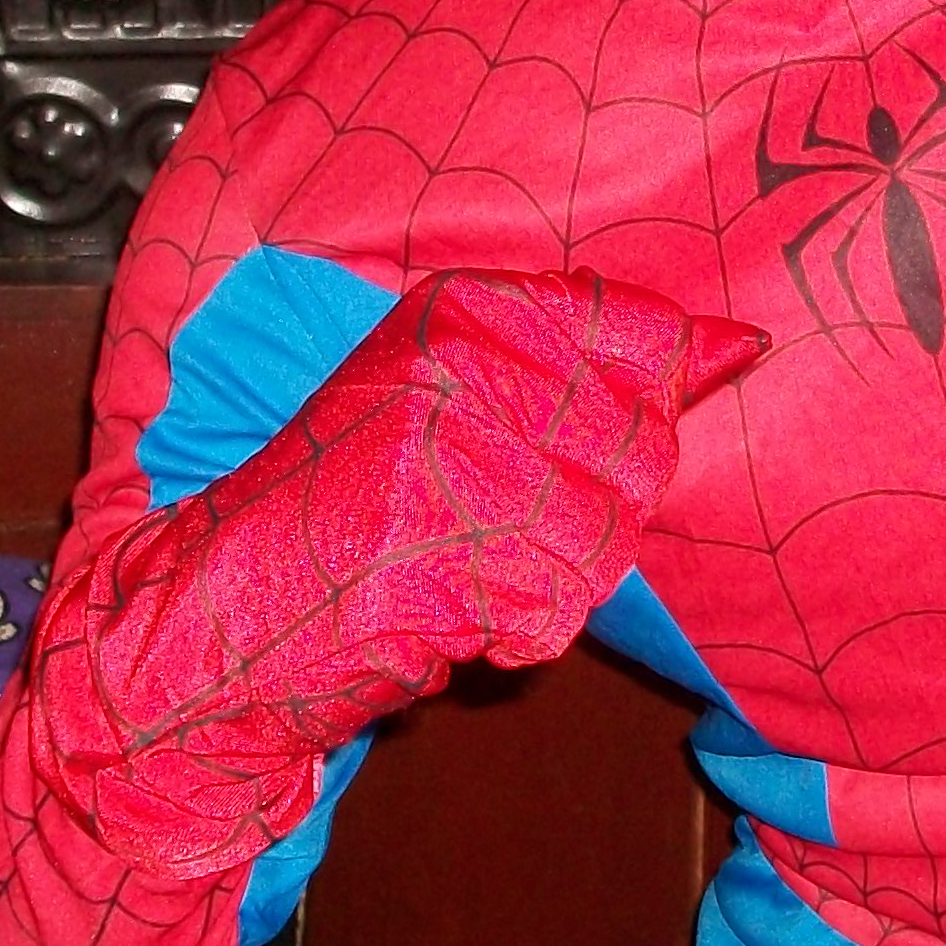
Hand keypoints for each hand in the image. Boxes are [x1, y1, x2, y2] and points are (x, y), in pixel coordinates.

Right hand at [27, 266, 763, 875]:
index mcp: (445, 320)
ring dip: (557, 563)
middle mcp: (454, 382)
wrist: (208, 622)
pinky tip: (459, 611)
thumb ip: (564, 361)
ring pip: (606, 527)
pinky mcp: (452, 573)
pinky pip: (559, 605)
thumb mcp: (420, 394)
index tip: (698, 373)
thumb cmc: (322, 508)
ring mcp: (455, 477)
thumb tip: (737, 345)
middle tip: (519, 511)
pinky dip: (521, 624)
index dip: (670, 363)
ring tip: (475, 561)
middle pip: (633, 432)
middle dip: (604, 486)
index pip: (621, 321)